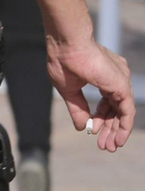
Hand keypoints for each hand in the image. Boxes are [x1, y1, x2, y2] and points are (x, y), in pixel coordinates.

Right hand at [47, 37, 132, 151]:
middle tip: (105, 146)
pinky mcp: (122, 86)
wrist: (67, 44)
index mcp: (104, 76)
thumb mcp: (68, 90)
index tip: (93, 131)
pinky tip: (118, 138)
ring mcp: (121, 81)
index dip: (101, 118)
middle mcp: (116, 78)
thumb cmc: (63, 60)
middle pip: (117, 109)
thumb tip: (82, 127)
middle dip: (110, 129)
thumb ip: (77, 108)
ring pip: (123, 112)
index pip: (108, 102)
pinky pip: (128, 112)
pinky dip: (124, 127)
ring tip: (109, 146)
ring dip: (117, 131)